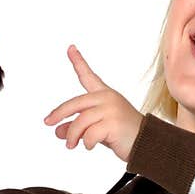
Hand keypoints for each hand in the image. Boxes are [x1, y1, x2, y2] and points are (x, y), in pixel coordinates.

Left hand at [44, 45, 143, 160]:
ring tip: (71, 145)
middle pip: (75, 103)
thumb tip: (58, 132)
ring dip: (72, 136)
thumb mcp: (96, 129)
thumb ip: (78, 127)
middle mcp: (107, 98)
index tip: (70, 47)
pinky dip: (86, 143)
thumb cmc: (123, 135)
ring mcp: (111, 109)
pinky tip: (89, 146)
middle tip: (48, 122)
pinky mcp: (113, 123)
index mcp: (105, 95)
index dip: (78, 61)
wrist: (146, 144)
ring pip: (80, 121)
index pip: (88, 76)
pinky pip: (89, 134)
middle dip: (59, 113)